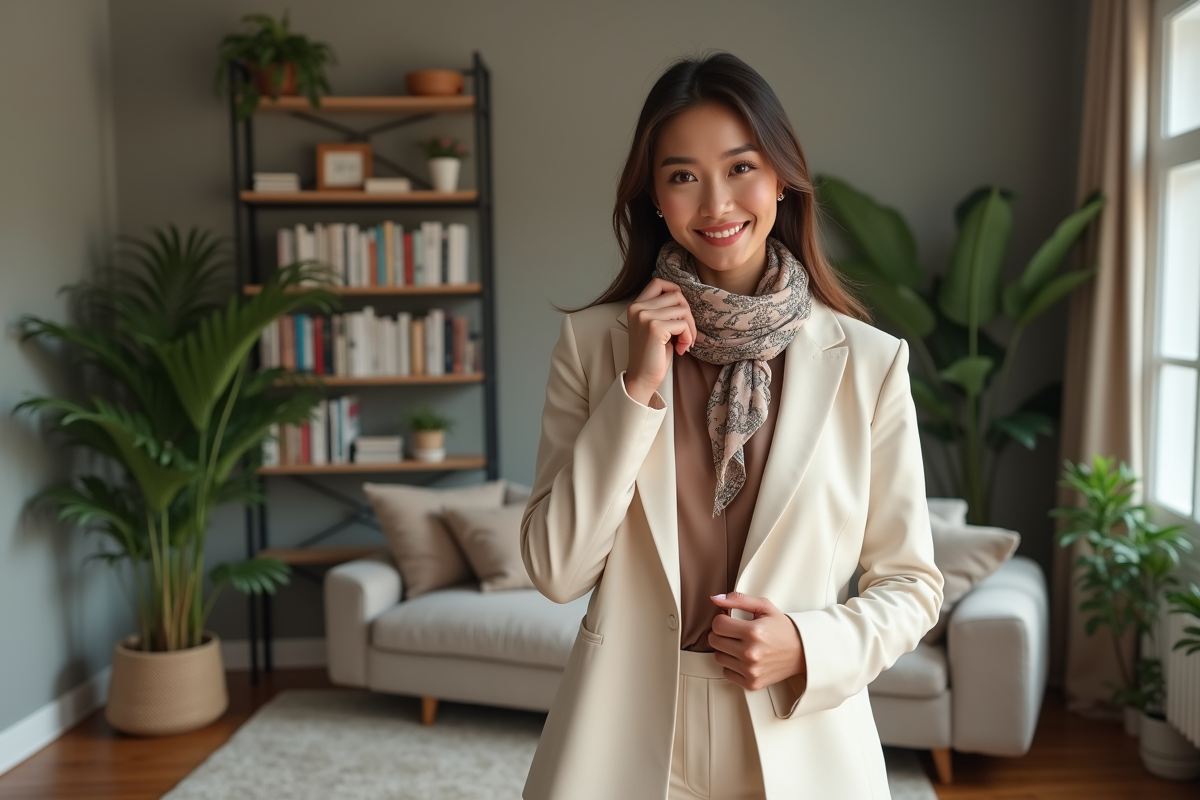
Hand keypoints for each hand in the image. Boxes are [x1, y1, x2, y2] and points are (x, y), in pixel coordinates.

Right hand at [625, 278, 696, 404]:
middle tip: (686, 333)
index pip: (659, 282)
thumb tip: (684, 298)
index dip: (675, 291)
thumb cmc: (652, 354)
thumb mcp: (655, 326)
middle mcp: (638, 308)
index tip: (680, 311)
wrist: (642, 378)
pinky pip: (683, 324)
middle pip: (676, 295)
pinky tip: (681, 348)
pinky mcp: (655, 328)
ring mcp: (645, 317)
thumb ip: (663, 310)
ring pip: (682, 309)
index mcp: (636, 306)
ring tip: (684, 342)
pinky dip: (688, 337)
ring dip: (690, 328)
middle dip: (687, 315)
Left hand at [708, 591, 805, 691]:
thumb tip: (715, 599)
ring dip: (725, 649)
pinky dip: (732, 665)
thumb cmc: (784, 629)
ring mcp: (751, 670)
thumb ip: (738, 600)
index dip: (722, 619)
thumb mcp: (764, 607)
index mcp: (753, 632)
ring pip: (718, 657)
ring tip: (740, 644)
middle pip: (714, 641)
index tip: (729, 620)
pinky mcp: (751, 683)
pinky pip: (726, 672)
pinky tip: (743, 658)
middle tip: (733, 631)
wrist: (802, 652)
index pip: (717, 625)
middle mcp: (751, 653)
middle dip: (721, 633)